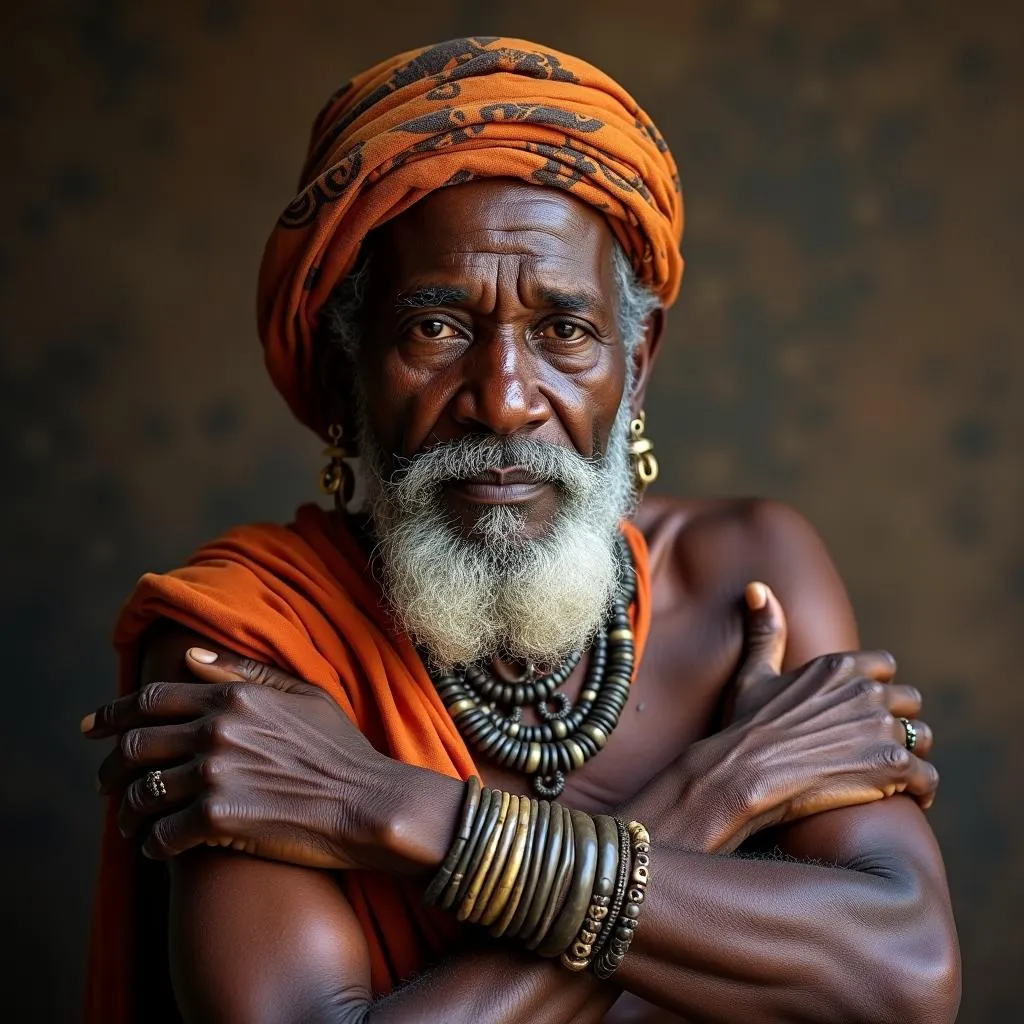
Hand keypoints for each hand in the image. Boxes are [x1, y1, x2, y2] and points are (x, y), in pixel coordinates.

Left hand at [83, 649, 405, 868]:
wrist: (369, 804)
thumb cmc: (342, 749)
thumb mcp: (304, 695)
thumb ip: (245, 673)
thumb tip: (190, 658)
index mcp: (234, 697)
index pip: (153, 698)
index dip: (114, 712)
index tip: (92, 728)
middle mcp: (217, 730)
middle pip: (136, 744)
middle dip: (112, 765)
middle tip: (105, 783)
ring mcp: (215, 774)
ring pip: (142, 792)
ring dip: (129, 812)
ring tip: (131, 824)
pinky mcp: (218, 819)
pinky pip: (162, 835)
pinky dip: (153, 845)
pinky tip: (157, 848)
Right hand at [690, 582, 936, 851]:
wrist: (743, 774)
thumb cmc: (743, 727)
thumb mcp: (753, 675)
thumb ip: (765, 633)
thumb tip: (758, 588)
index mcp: (838, 666)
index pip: (884, 665)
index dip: (878, 685)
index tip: (866, 706)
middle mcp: (866, 691)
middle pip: (908, 700)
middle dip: (899, 720)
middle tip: (880, 744)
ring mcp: (882, 727)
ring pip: (923, 737)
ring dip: (914, 753)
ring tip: (898, 772)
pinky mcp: (893, 765)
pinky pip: (928, 776)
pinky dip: (922, 789)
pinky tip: (909, 798)